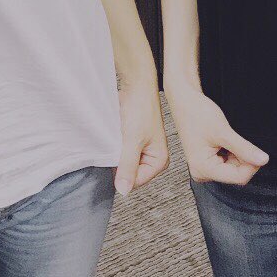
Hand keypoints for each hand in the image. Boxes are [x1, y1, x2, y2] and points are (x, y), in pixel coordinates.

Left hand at [112, 75, 168, 194]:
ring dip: (118, 152)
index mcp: (159, 161)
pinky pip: (121, 151)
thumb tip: (123, 190)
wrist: (136, 85)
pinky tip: (118, 134)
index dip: (123, 172)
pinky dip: (116, 145)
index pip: (136, 181)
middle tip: (120, 144)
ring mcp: (143, 149)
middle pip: (130, 173)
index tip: (117, 157)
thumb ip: (128, 166)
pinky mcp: (133, 141)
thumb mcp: (132, 140)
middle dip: (120, 161)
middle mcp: (153, 157)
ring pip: (124, 162)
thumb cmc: (141, 108)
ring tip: (120, 137)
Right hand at [165, 81, 268, 184]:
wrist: (184, 101)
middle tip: (235, 138)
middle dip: (242, 157)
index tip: (256, 151)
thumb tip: (263, 160)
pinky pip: (227, 163)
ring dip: (236, 153)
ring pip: (233, 168)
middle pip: (236, 174)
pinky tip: (222, 140)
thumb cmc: (197, 113)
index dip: (251, 164)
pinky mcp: (207, 162)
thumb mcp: (223, 131)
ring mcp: (204, 168)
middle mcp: (202, 172)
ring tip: (225, 137)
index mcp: (203, 169)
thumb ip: (244, 148)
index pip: (238, 177)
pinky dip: (231, 151)